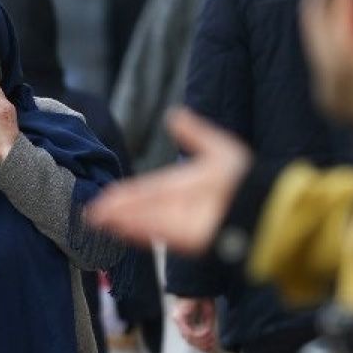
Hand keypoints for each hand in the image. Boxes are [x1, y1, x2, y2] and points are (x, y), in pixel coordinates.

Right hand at [85, 109, 251, 252]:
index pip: (148, 190)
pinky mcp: (184, 238)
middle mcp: (179, 206)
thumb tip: (174, 113)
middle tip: (90, 212)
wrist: (262, 202)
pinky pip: (155, 232)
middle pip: (140, 208)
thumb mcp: (217, 148)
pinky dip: (135, 228)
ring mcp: (180, 223)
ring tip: (94, 220)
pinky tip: (116, 226)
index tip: (105, 197)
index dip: (126, 194)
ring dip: (119, 220)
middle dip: (116, 209)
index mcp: (184, 186)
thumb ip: (194, 133)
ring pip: (143, 221)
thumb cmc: (243, 178)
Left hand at [173, 297, 217, 351]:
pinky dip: (199, 334)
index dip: (201, 345)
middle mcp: (179, 321)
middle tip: (212, 345)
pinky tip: (207, 332)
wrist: (198, 284)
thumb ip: (206, 326)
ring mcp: (178, 319)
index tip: (211, 347)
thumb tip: (208, 338)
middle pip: (189, 340)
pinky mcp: (179, 317)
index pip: (190, 337)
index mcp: (184, 320)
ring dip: (202, 340)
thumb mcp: (207, 314)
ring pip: (189, 337)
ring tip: (212, 338)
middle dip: (202, 345)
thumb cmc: (203, 297)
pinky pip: (189, 331)